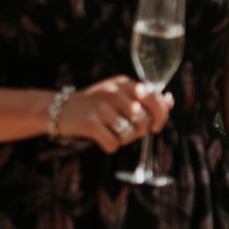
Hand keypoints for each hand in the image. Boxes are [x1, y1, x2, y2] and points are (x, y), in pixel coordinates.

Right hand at [58, 77, 172, 152]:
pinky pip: (113, 144)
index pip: (155, 100)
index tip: (156, 126)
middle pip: (143, 120)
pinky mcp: (90, 123)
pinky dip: (109, 146)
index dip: (161, 117)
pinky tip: (100, 138)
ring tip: (112, 133)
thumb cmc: (94, 105)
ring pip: (129, 134)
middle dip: (139, 131)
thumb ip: (144, 98)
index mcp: (123, 83)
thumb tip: (170, 102)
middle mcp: (113, 92)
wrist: (58, 109)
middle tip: (128, 130)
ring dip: (124, 139)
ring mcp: (100, 107)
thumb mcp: (119, 94)